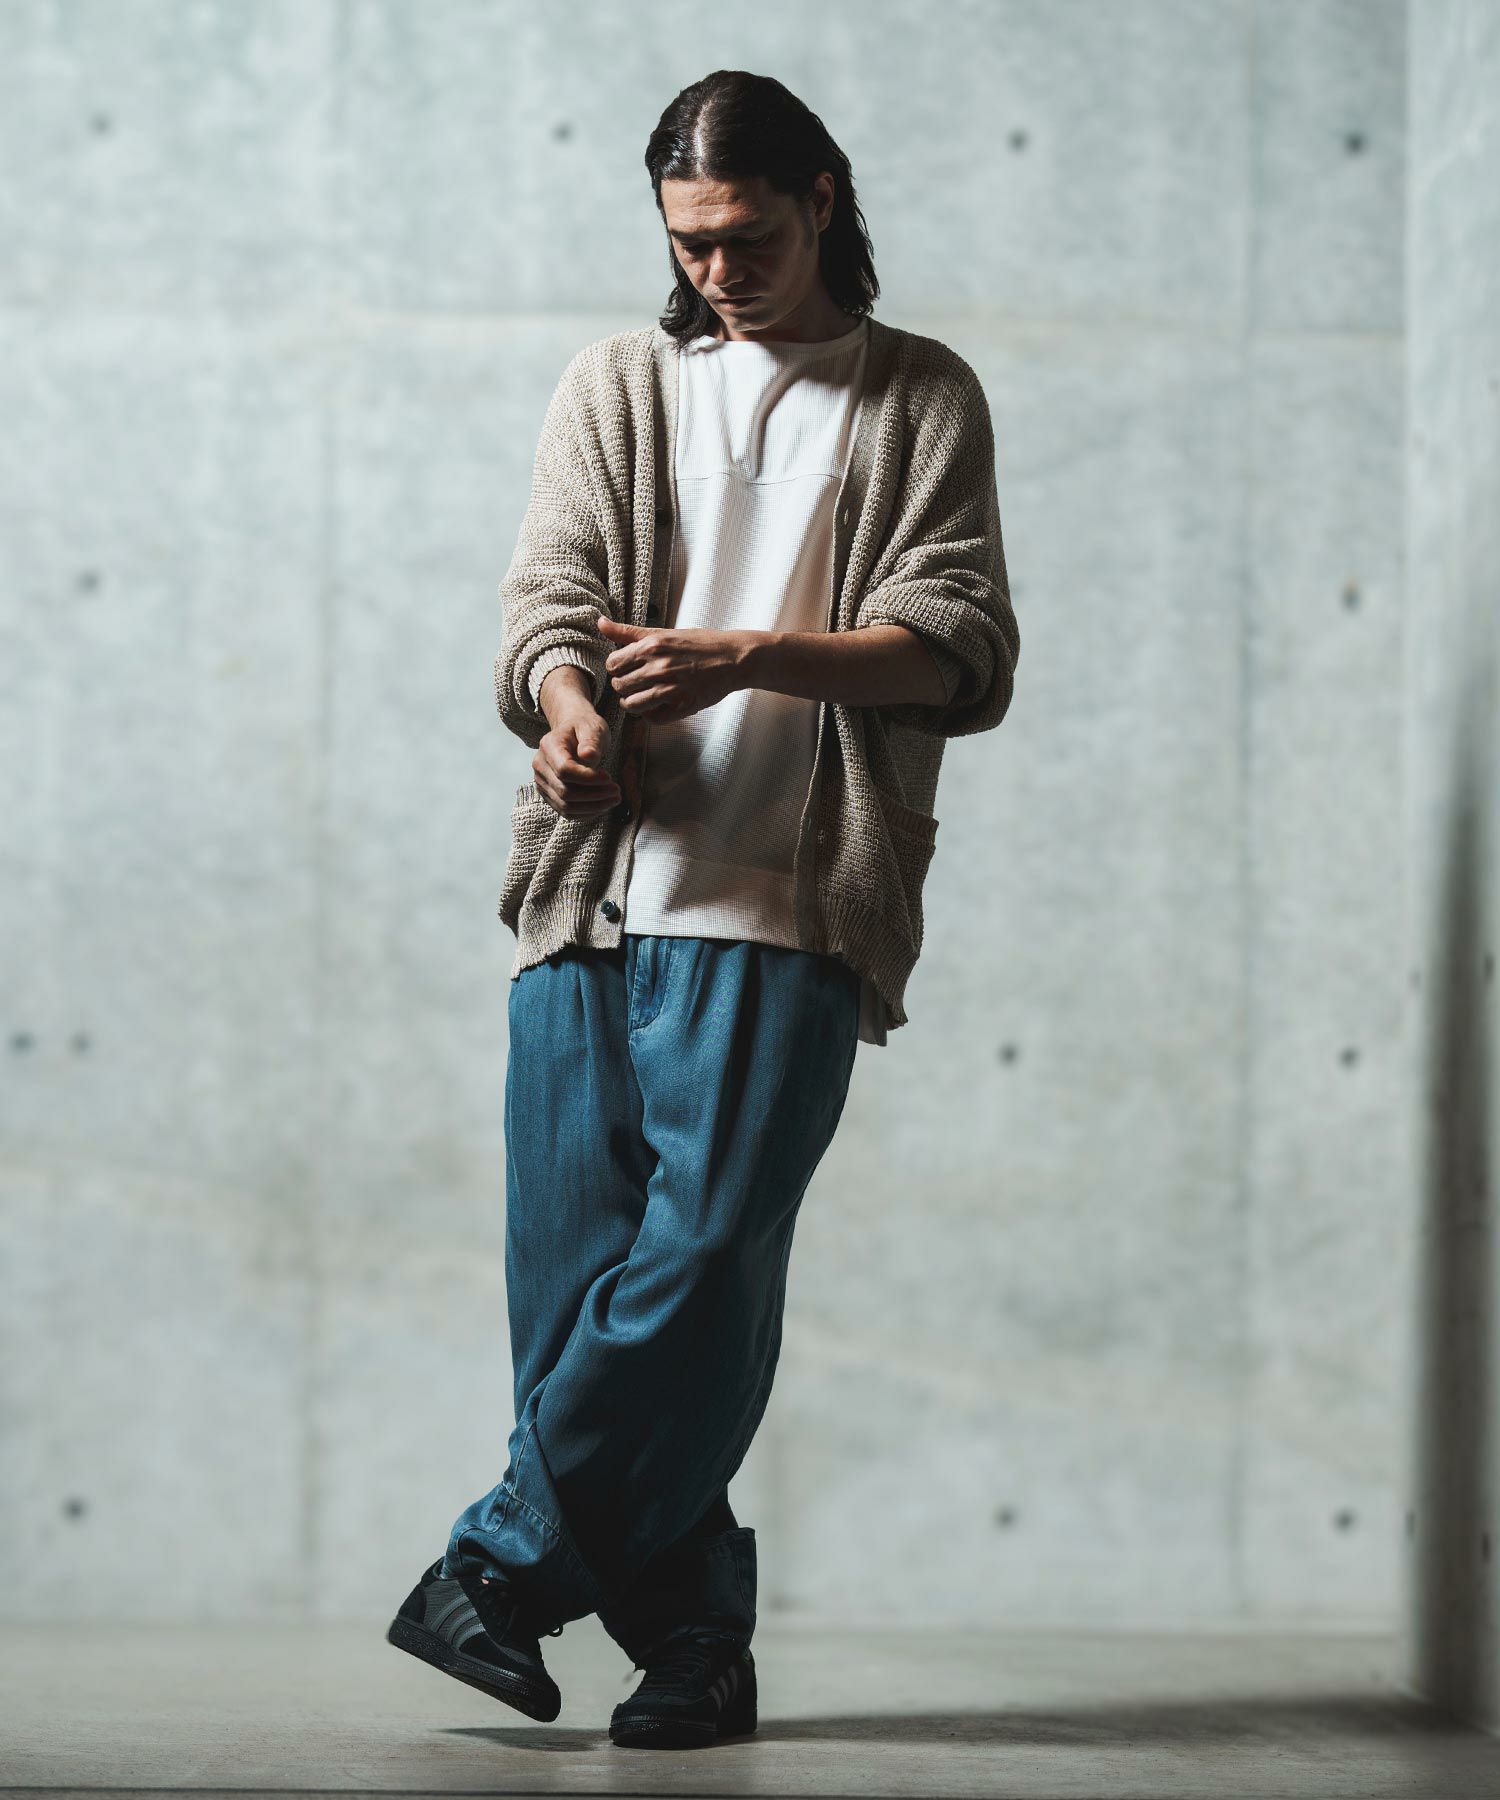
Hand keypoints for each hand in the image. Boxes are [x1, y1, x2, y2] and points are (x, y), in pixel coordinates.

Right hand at [532, 699, 620, 818]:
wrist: (573, 734)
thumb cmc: (584, 729)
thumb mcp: (592, 728)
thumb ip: (591, 741)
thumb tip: (589, 756)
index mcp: (548, 746)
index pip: (564, 770)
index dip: (588, 778)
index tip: (609, 777)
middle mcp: (540, 766)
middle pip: (565, 791)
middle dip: (594, 795)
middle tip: (617, 791)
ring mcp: (542, 783)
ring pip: (565, 805)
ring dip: (592, 807)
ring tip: (614, 799)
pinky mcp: (549, 795)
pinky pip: (566, 812)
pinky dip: (586, 813)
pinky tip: (603, 805)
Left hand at [598, 617, 750, 721]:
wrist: (733, 658)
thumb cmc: (699, 643)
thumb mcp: (663, 632)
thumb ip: (628, 632)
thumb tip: (600, 623)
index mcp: (651, 646)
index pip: (612, 664)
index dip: (617, 669)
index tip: (627, 669)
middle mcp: (658, 667)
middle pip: (620, 686)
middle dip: (624, 686)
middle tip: (636, 684)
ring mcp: (671, 688)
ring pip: (632, 706)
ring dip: (634, 704)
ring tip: (644, 697)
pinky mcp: (683, 705)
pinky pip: (653, 719)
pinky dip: (651, 715)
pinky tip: (658, 705)